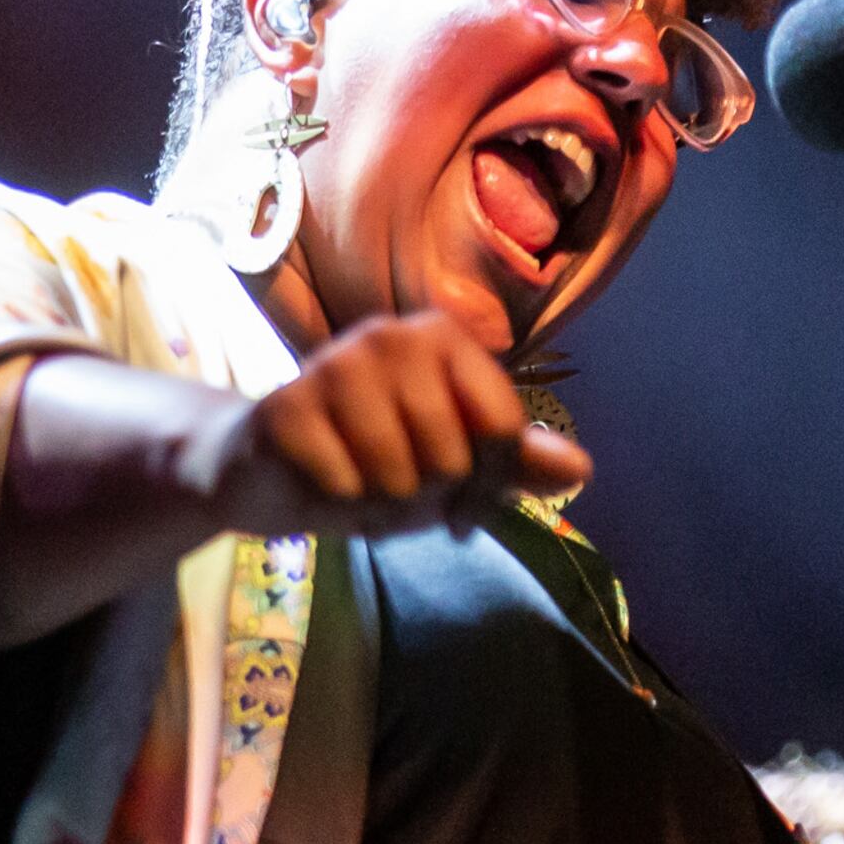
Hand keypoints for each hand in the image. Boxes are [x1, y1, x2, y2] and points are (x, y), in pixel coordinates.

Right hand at [0, 320, 592, 646]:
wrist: (263, 467)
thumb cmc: (371, 458)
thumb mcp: (453, 463)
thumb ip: (513, 464)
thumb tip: (579, 470)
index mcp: (442, 337)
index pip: (503, 431)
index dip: (487, 485)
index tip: (460, 495)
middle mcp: (390, 336)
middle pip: (452, 461)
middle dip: (428, 500)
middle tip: (394, 490)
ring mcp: (332, 365)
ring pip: (399, 479)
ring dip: (382, 507)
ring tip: (359, 486)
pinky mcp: (284, 408)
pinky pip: (344, 489)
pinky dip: (338, 508)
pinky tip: (321, 488)